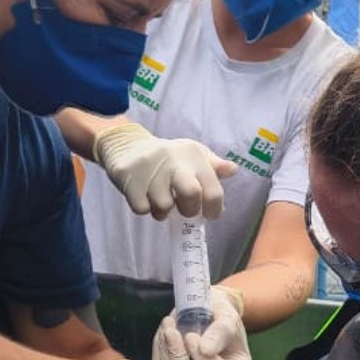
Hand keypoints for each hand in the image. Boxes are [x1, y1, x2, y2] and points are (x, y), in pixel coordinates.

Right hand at [91, 121, 233, 219]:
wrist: (127, 145)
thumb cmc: (166, 155)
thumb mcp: (192, 154)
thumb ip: (213, 165)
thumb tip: (233, 170)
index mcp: (193, 156)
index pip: (213, 189)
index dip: (214, 209)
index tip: (209, 214)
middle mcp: (173, 162)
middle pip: (191, 196)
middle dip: (189, 211)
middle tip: (184, 210)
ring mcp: (150, 171)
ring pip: (163, 208)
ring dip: (162, 211)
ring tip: (159, 200)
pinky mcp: (129, 180)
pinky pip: (142, 209)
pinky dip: (144, 208)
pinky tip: (144, 196)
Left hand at [152, 284, 251, 359]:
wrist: (209, 314)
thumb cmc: (222, 315)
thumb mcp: (227, 318)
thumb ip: (220, 333)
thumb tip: (206, 349)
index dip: (203, 359)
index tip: (191, 336)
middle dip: (178, 356)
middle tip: (171, 331)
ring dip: (166, 350)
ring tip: (168, 325)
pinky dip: (159, 350)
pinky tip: (164, 333)